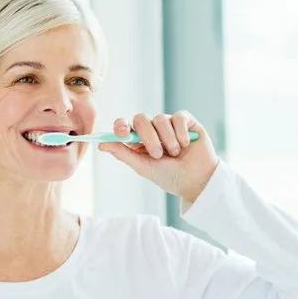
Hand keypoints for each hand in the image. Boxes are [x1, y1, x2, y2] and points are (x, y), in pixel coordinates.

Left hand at [97, 111, 218, 203]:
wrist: (196, 181)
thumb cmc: (170, 177)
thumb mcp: (144, 167)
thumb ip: (123, 154)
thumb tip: (101, 145)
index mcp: (139, 141)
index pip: (124, 125)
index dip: (120, 126)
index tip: (121, 132)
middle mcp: (152, 130)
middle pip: (140, 119)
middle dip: (148, 136)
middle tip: (157, 154)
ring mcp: (169, 124)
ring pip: (160, 118)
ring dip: (167, 139)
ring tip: (175, 153)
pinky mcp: (186, 121)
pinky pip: (178, 117)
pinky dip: (181, 132)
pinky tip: (186, 144)